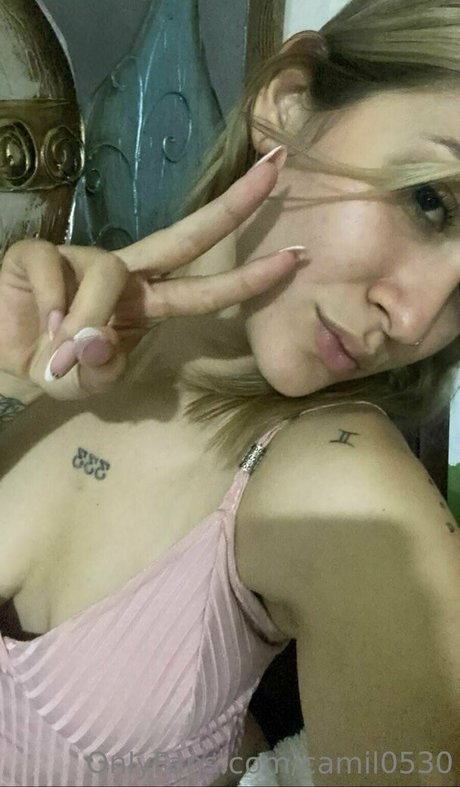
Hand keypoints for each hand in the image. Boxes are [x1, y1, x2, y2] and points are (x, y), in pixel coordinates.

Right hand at [0, 147, 299, 399]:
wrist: (4, 359)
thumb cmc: (56, 368)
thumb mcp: (85, 383)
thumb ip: (99, 372)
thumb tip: (96, 341)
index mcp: (147, 303)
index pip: (205, 287)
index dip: (248, 276)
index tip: (295, 257)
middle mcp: (125, 273)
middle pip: (187, 236)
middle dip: (234, 205)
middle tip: (280, 166)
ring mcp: (81, 257)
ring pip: (109, 269)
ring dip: (91, 317)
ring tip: (65, 354)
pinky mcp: (38, 253)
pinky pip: (53, 271)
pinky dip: (51, 307)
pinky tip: (43, 328)